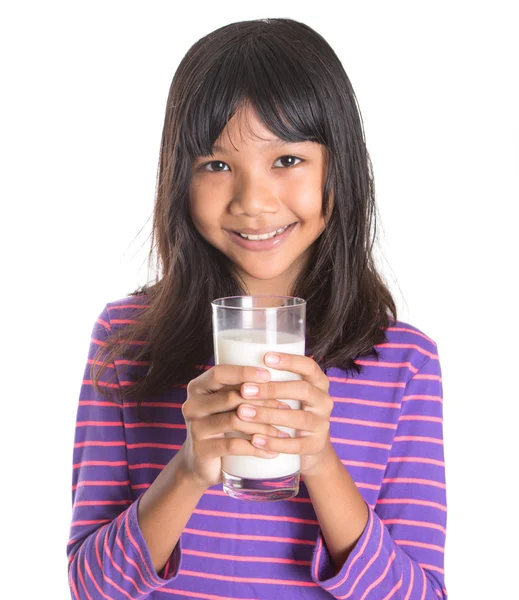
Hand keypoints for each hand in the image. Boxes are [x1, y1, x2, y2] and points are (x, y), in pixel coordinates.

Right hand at [178, 364, 289, 489]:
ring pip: (234, 421)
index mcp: (197, 387)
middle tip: (285, 407)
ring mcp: (195, 428)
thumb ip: (242, 389)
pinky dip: (256, 448)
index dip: (243, 372)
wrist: (200, 464)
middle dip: (261, 401)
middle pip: (230, 397)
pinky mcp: (201, 450)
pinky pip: (233, 446)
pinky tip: (273, 451)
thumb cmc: (222, 426)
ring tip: (283, 431)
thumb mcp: (226, 405)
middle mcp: (191, 405)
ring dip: (263, 426)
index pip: (219, 373)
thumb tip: (281, 377)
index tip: (268, 375)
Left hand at [236, 352, 334, 476]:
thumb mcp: (289, 392)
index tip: (265, 358)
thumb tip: (236, 362)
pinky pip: (296, 445)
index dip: (290, 361)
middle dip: (272, 389)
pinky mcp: (315, 446)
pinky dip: (274, 442)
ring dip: (268, 415)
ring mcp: (322, 424)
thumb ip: (273, 379)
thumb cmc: (290, 409)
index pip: (309, 366)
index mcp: (318, 382)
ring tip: (242, 413)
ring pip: (298, 418)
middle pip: (303, 390)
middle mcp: (324, 401)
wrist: (309, 446)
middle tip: (244, 390)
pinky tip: (255, 439)